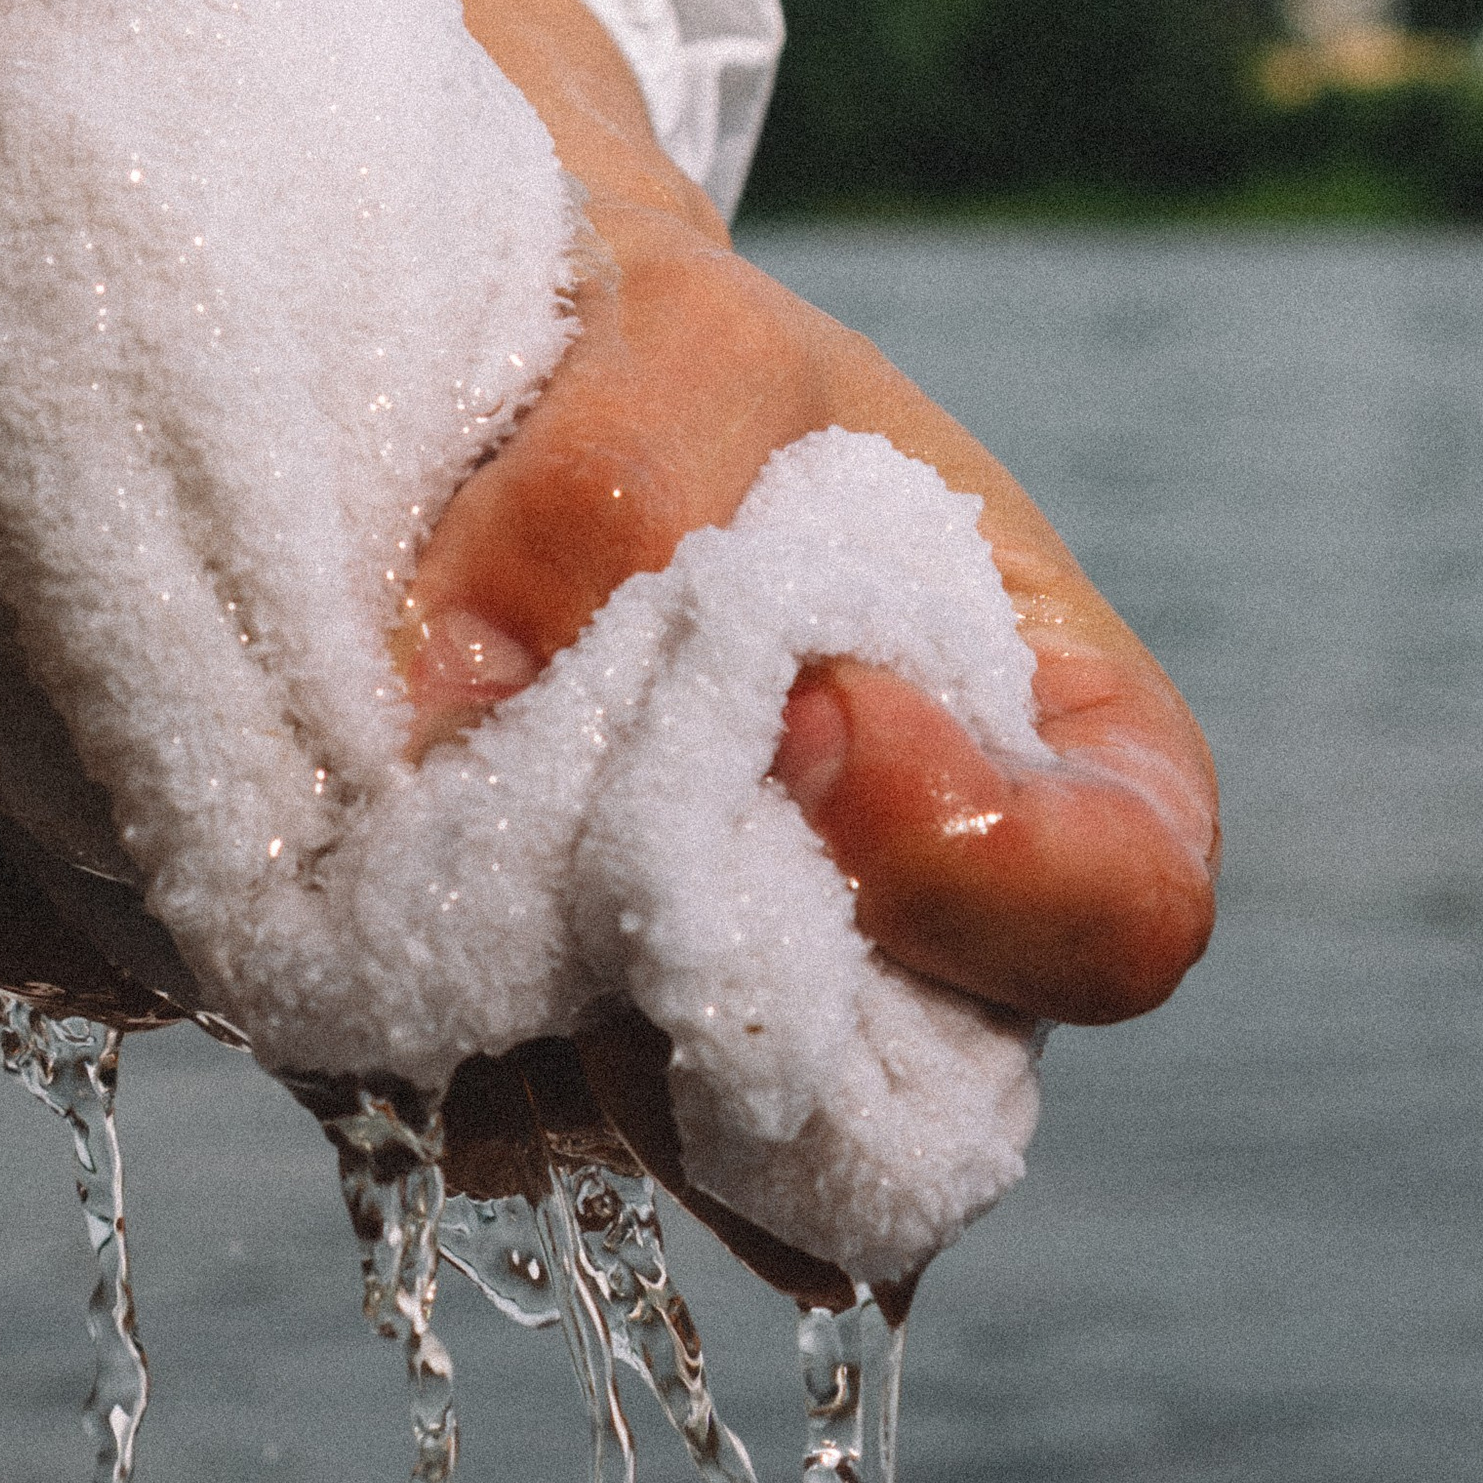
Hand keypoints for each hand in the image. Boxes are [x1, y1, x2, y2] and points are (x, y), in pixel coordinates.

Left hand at [408, 0, 1217, 1035]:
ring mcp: (716, 1019)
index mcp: (1047, 752)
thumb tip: (452, 704)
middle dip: (729, 984)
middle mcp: (904, 936)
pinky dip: (416, 1027)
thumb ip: (620, 481)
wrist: (479, 393)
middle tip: (594, 825)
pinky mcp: (524, 1057)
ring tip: (448, 819)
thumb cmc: (652, 354)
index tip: (812, 716)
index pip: (1122, 912)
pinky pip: (485, 1127)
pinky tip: (360, 874)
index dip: (986, 867)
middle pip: (895, 1104)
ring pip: (676, 1143)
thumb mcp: (677, 339)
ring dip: (549, 1016)